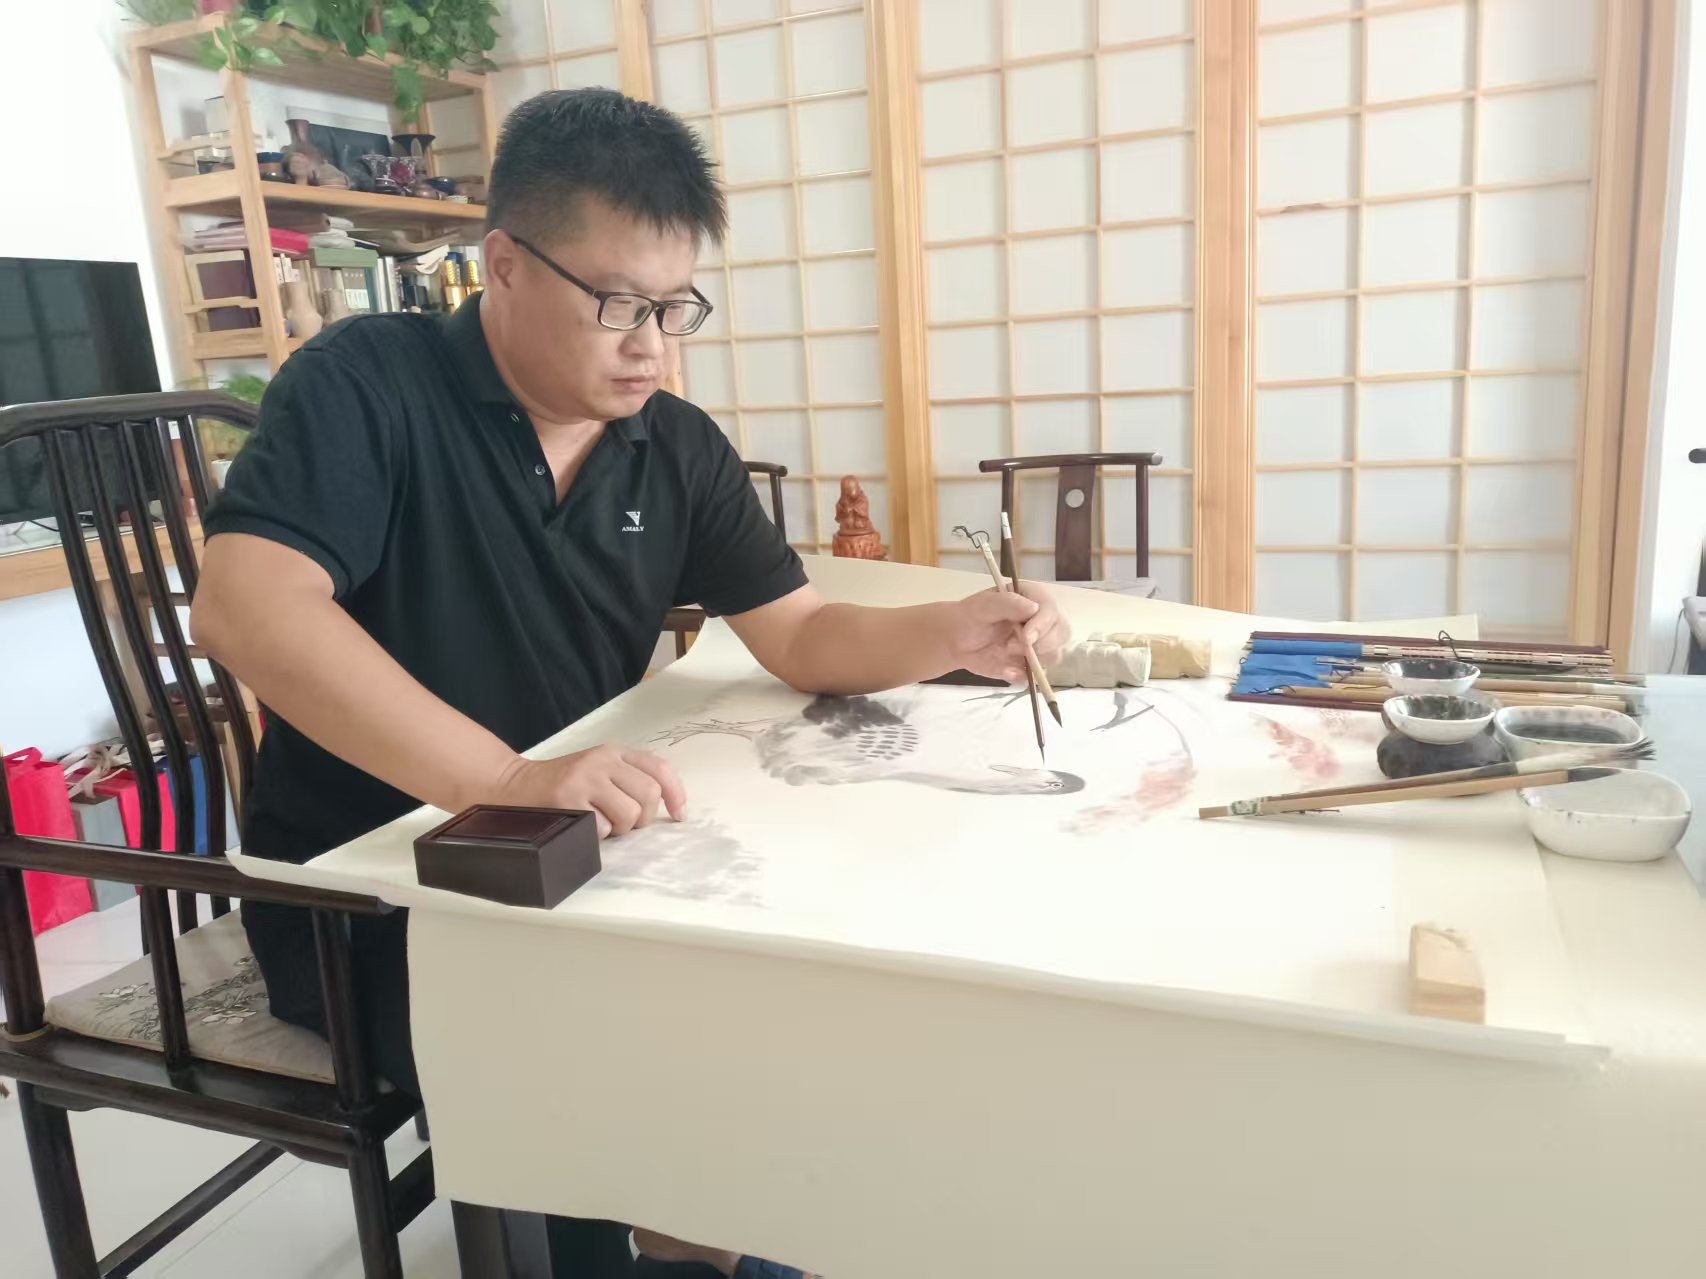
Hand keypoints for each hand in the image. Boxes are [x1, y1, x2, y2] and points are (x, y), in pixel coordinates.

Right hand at [484, 746, 685, 838]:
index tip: (679, 815)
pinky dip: (597, 835)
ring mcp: (584, 779)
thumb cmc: (559, 785)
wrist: (511, 785)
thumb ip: (627, 779)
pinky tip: (582, 825)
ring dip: (620, 829)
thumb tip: (666, 807)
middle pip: (649, 794)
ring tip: (601, 824)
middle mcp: (601, 761)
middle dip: (643, 818)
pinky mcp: (568, 799)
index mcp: (613, 752)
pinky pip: (602, 827)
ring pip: (629, 814)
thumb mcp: (595, 769)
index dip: (676, 794)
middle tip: (626, 824)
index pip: (659, 769)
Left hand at [948, 584, 1068, 681]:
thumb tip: (1034, 608)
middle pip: (1061, 634)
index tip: (1027, 636)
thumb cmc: (969, 617)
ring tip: (1005, 653)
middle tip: (1011, 646)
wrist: (956, 640)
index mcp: (1033, 600)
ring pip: (1055, 656)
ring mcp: (1038, 645)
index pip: (1051, 612)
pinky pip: (1037, 676)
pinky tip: (1005, 670)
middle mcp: (1041, 622)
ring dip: (1034, 660)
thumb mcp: (983, 606)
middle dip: (1041, 644)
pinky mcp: (1029, 665)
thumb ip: (1007, 603)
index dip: (1043, 625)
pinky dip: (1023, 676)